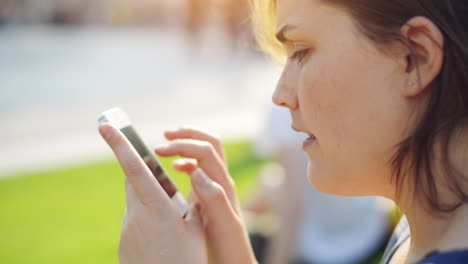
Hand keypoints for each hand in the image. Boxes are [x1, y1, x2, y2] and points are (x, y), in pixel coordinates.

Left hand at [99, 123, 206, 263]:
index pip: (135, 168)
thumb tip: (181, 190)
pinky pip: (134, 220)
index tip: (105, 126)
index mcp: (157, 207)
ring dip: (149, 202)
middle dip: (144, 175)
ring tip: (170, 226)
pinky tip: (161, 239)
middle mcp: (137, 215)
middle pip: (134, 182)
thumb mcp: (195, 227)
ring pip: (135, 202)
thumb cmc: (187, 259)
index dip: (120, 144)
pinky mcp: (125, 242)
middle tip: (164, 186)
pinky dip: (146, 220)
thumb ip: (186, 203)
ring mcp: (128, 229)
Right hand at [155, 127, 256, 263]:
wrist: (235, 262)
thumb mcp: (223, 224)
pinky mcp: (210, 195)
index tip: (160, 150)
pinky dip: (186, 162)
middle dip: (188, 134)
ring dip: (188, 143)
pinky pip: (200, 169)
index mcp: (223, 186)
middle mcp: (222, 182)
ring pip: (206, 153)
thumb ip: (214, 198)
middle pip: (210, 143)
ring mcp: (216, 187)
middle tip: (165, 135)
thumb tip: (197, 172)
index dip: (183, 144)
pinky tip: (175, 169)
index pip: (206, 151)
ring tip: (167, 145)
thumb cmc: (230, 247)